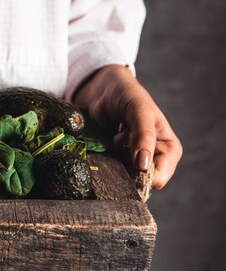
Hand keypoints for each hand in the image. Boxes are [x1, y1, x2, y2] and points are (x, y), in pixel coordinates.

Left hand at [74, 65, 181, 188]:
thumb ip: (144, 137)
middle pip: (138, 181)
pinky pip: (107, 170)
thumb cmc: (128, 95)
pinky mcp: (113, 158)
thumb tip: (143, 165)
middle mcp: (151, 158)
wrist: (103, 89)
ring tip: (113, 140)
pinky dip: (102, 161)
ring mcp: (130, 160)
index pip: (158, 177)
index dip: (143, 174)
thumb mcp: (140, 111)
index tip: (128, 156)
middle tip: (119, 143)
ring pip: (122, 177)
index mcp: (168, 149)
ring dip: (113, 163)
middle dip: (125, 168)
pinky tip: (103, 144)